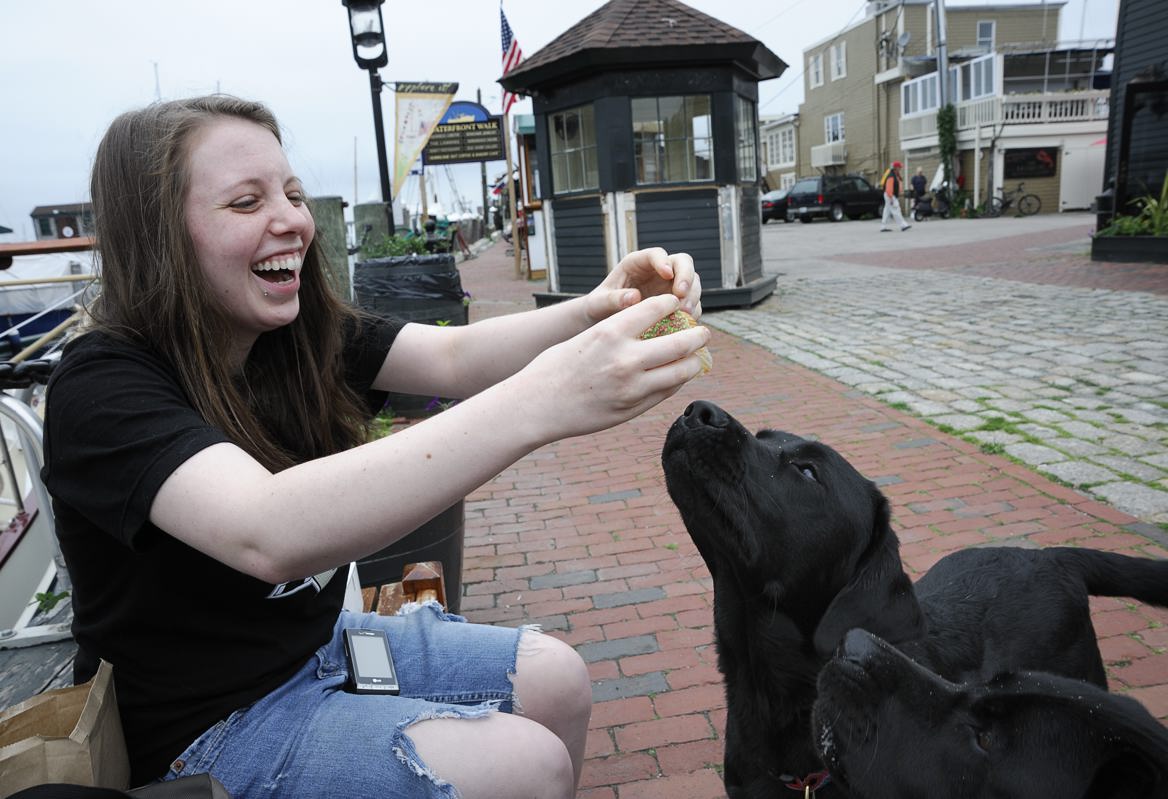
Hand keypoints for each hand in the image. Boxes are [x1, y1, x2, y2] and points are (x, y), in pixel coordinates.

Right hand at [519, 294, 709, 440]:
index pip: (658, 308)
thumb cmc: (555, 367)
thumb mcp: (586, 338)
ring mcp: (633, 387)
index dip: (673, 304)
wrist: (538, 405)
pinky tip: (677, 376)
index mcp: (612, 332)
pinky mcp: (634, 408)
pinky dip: (677, 381)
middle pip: (680, 342)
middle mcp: (626, 358)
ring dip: (694, 362)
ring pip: (681, 372)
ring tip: (697, 357)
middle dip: (698, 335)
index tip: (678, 305)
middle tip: (703, 332)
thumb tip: (648, 327)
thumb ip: (618, 333)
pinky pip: (667, 392)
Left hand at [583, 247, 701, 324]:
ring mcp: (670, 286)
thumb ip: (613, 299)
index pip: (657, 254)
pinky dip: (693, 311)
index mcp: (637, 263)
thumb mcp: (599, 303)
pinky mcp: (677, 303)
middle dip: (686, 277)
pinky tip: (686, 324)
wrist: (605, 321)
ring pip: (693, 282)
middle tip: (681, 295)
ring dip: (693, 296)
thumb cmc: (599, 307)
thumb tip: (634, 297)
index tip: (667, 273)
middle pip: (683, 262)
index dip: (663, 261)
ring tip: (684, 313)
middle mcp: (658, 270)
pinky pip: (692, 303)